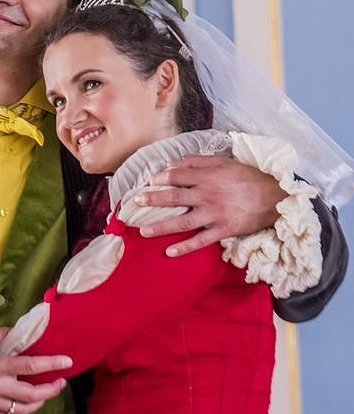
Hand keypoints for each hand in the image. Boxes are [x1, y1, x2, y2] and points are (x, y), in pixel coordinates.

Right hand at [0, 328, 70, 413]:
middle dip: (51, 389)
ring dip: (40, 401)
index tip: (66, 361)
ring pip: (24, 408)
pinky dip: (22, 410)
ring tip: (46, 393)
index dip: (52, 363)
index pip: (31, 366)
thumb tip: (17, 332)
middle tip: (60, 382)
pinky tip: (27, 403)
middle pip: (33, 393)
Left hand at [136, 155, 282, 256]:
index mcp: (207, 177)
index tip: (148, 182)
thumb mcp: (224, 162)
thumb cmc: (248, 177)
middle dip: (152, 200)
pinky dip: (185, 247)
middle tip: (136, 202)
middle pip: (174, 198)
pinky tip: (169, 252)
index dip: (160, 179)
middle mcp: (208, 195)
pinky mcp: (224, 230)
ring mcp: (215, 214)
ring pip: (183, 222)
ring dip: (161, 227)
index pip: (176, 177)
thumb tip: (171, 164)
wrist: (276, 197)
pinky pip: (201, 240)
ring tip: (143, 232)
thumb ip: (197, 161)